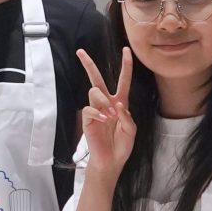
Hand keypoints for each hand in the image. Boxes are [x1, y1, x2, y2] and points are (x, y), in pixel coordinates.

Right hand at [74, 47, 138, 176]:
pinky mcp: (87, 119)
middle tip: (80, 51)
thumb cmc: (122, 146)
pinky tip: (103, 120)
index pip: (123, 80)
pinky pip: (89, 108)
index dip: (125, 65)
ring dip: (103, 101)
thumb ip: (127, 116)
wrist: (111, 161)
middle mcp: (106, 103)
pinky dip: (97, 113)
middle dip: (88, 64)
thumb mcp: (131, 131)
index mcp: (120, 103)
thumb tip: (116, 104)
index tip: (126, 50)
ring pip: (94, 92)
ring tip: (109, 116)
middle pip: (96, 78)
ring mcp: (95, 110)